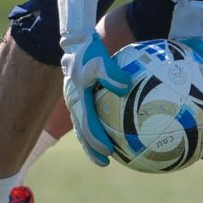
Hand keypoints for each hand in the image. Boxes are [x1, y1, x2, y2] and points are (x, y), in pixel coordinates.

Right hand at [59, 0, 131, 166]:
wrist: (76, 40)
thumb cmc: (89, 51)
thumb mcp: (100, 61)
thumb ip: (112, 74)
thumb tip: (126, 86)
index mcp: (78, 99)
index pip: (86, 126)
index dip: (96, 141)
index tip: (107, 152)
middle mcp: (75, 102)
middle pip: (82, 132)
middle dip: (92, 148)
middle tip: (106, 162)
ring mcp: (77, 99)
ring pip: (84, 125)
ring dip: (93, 140)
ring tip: (108, 152)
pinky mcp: (82, 95)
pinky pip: (91, 114)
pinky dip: (98, 125)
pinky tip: (115, 128)